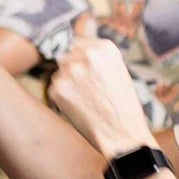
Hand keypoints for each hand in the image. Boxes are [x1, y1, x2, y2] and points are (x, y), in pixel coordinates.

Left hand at [50, 15, 157, 159]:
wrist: (122, 135)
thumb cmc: (123, 107)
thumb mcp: (117, 72)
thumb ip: (97, 58)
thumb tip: (74, 46)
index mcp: (105, 48)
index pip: (80, 43)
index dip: (83, 60)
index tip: (90, 74)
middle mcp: (86, 54)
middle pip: (68, 56)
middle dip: (74, 70)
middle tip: (89, 91)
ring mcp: (70, 71)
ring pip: (60, 72)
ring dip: (68, 83)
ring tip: (87, 100)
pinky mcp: (57, 88)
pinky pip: (55, 88)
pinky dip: (63, 98)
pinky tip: (80, 108)